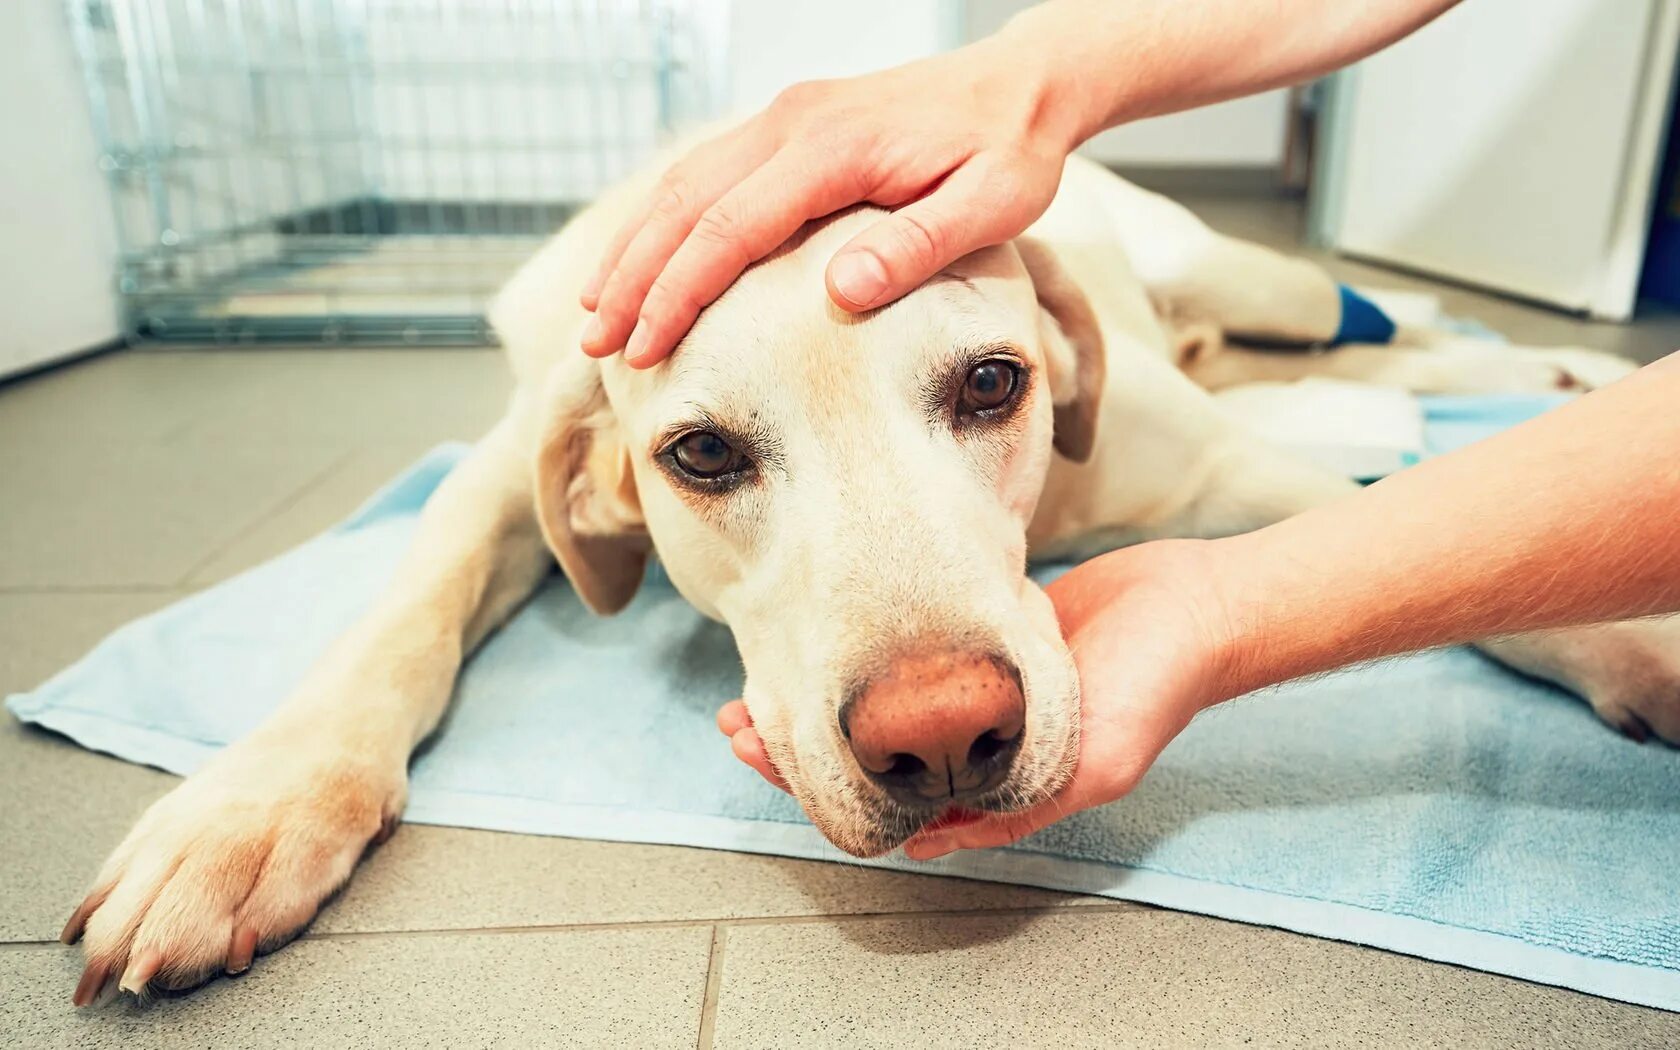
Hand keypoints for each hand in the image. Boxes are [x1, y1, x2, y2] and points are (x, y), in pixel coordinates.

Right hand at [580, 35, 1084, 366]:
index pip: (729, 227)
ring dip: (634, 247)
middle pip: (684, 203)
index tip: (644, 348)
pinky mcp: (787, 126)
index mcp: (832, 147)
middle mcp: (792, 122)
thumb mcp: (989, 206)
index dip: (678, 292)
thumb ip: (914, 248)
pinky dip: (663, 219)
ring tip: (597, 311)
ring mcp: (784, 118)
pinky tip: (643, 258)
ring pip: (682, 183)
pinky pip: (706, 172)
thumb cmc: (1010, 151)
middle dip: (632, 277)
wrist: (1021, 84)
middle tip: (593, 345)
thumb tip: (838, 293)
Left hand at [717, 539, 1243, 859]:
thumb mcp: (1093, 764)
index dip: (817, 781)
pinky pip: (908, 657)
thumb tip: (927, 842)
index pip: (887, 797)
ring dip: (821, 698)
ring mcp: (975, 692)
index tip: (761, 750)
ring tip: (763, 682)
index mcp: (995, 782)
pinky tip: (824, 640)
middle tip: (740, 719)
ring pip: (876, 705)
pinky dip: (862, 656)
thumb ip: (1017, 807)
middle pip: (867, 753)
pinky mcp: (981, 641)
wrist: (1195, 607)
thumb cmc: (1153, 687)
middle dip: (799, 740)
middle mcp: (977, 742)